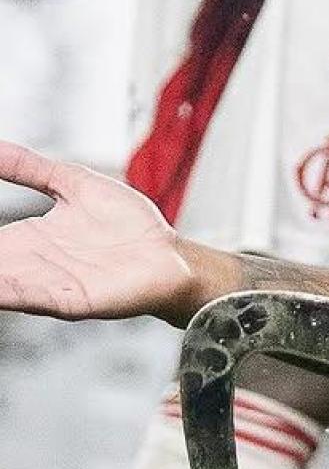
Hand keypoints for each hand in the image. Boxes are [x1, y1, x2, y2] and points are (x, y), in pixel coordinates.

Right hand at [0, 143, 199, 321]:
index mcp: (29, 240)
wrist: (172, 255)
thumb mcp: (74, 184)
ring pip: (1, 284)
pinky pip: (35, 297)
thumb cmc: (128, 224)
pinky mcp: (75, 300)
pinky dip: (10, 293)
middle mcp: (32, 265)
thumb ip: (31, 169)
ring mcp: (52, 284)